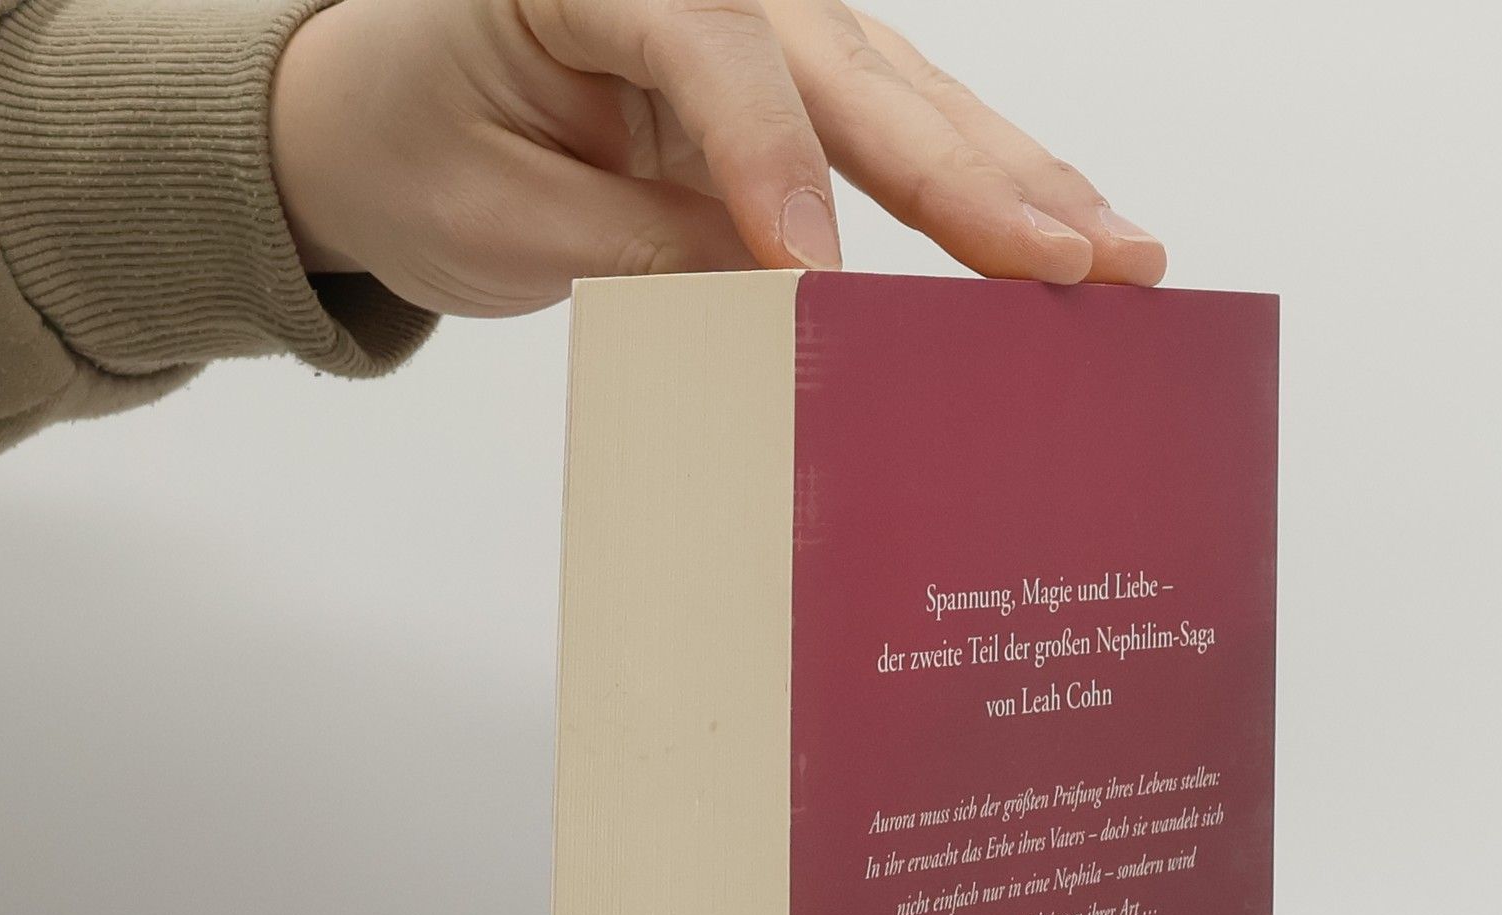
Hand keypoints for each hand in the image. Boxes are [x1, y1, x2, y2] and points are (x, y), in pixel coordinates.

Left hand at [268, 0, 1165, 315]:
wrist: (384, 117)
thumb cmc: (419, 148)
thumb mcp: (501, 218)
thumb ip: (639, 247)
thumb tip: (785, 297)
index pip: (712, 55)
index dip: (770, 168)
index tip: (814, 282)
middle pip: (855, 75)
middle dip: (969, 177)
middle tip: (1074, 259)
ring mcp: (767, 30)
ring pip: (909, 100)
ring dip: (1018, 183)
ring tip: (1117, 255)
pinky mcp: (798, 86)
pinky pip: (903, 132)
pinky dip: (986, 187)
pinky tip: (1064, 233)